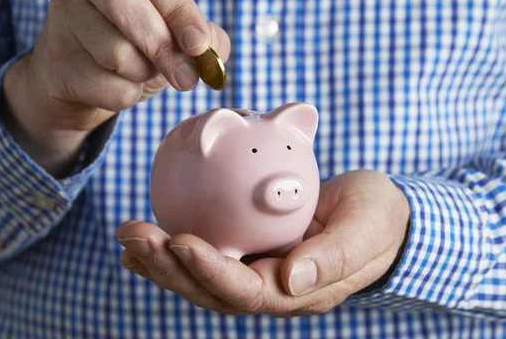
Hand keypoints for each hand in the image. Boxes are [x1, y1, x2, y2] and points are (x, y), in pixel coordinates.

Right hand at [0, 0, 229, 175]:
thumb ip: (204, 38)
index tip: (198, 43)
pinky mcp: (55, 59)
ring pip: (113, 50)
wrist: (83, 78)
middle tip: (186, 78)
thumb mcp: (175, 31)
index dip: (177, 7)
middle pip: (122, 3)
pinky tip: (120, 86)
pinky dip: (124, 95)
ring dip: (142, 73)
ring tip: (144, 72)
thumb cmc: (137, 42)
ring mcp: (63, 14)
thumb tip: (209, 52)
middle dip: (162, 46)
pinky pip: (102, 84)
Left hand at [115, 169, 409, 316]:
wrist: (377, 212)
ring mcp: (258, 271)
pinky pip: (208, 253)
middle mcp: (272, 288)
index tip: (180, 240)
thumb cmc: (378, 218)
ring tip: (127, 238)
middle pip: (211, 290)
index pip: (246, 291)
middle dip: (169, 268)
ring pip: (201, 276)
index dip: (210, 271)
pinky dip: (173, 249)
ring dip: (161, 260)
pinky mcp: (250, 250)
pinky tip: (145, 238)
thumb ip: (335, 256)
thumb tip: (291, 278)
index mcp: (299, 291)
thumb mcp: (367, 229)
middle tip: (133, 236)